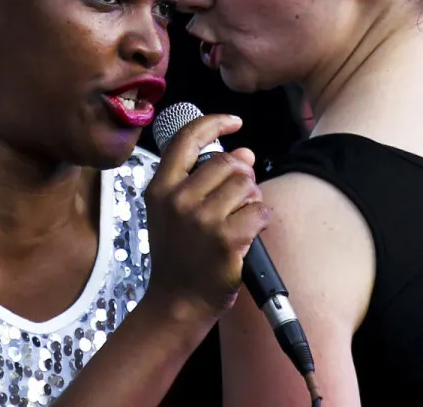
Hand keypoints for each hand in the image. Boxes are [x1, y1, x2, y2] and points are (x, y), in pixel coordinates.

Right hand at [140, 113, 270, 328]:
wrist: (177, 301)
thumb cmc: (178, 255)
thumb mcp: (174, 211)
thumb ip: (202, 178)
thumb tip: (244, 152)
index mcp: (160, 187)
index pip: (187, 138)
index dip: (214, 123)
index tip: (233, 122)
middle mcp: (178, 198)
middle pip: (228, 163)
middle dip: (242, 175)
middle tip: (239, 197)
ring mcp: (202, 218)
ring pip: (247, 185)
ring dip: (252, 198)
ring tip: (241, 217)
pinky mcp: (227, 238)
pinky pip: (260, 211)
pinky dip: (262, 219)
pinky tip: (250, 232)